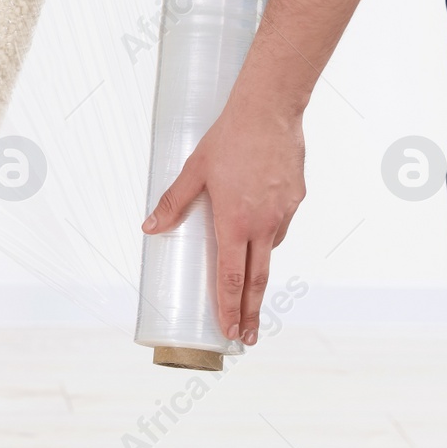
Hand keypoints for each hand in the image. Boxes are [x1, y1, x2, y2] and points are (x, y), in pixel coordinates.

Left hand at [140, 86, 305, 345]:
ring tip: (248, 281)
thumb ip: (172, 203)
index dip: (229, 307)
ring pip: (270, 249)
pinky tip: (258, 224)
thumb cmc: (229, 138)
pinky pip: (281, 225)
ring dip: (259, 267)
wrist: (270, 110)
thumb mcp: (193, 171)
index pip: (232, 277)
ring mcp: (284, 213)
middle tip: (248, 337)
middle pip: (258, 280)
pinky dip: (268, 234)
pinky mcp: (297, 198)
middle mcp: (263, 224)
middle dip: (251, 312)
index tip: (229, 330)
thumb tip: (150, 227)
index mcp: (235, 222)